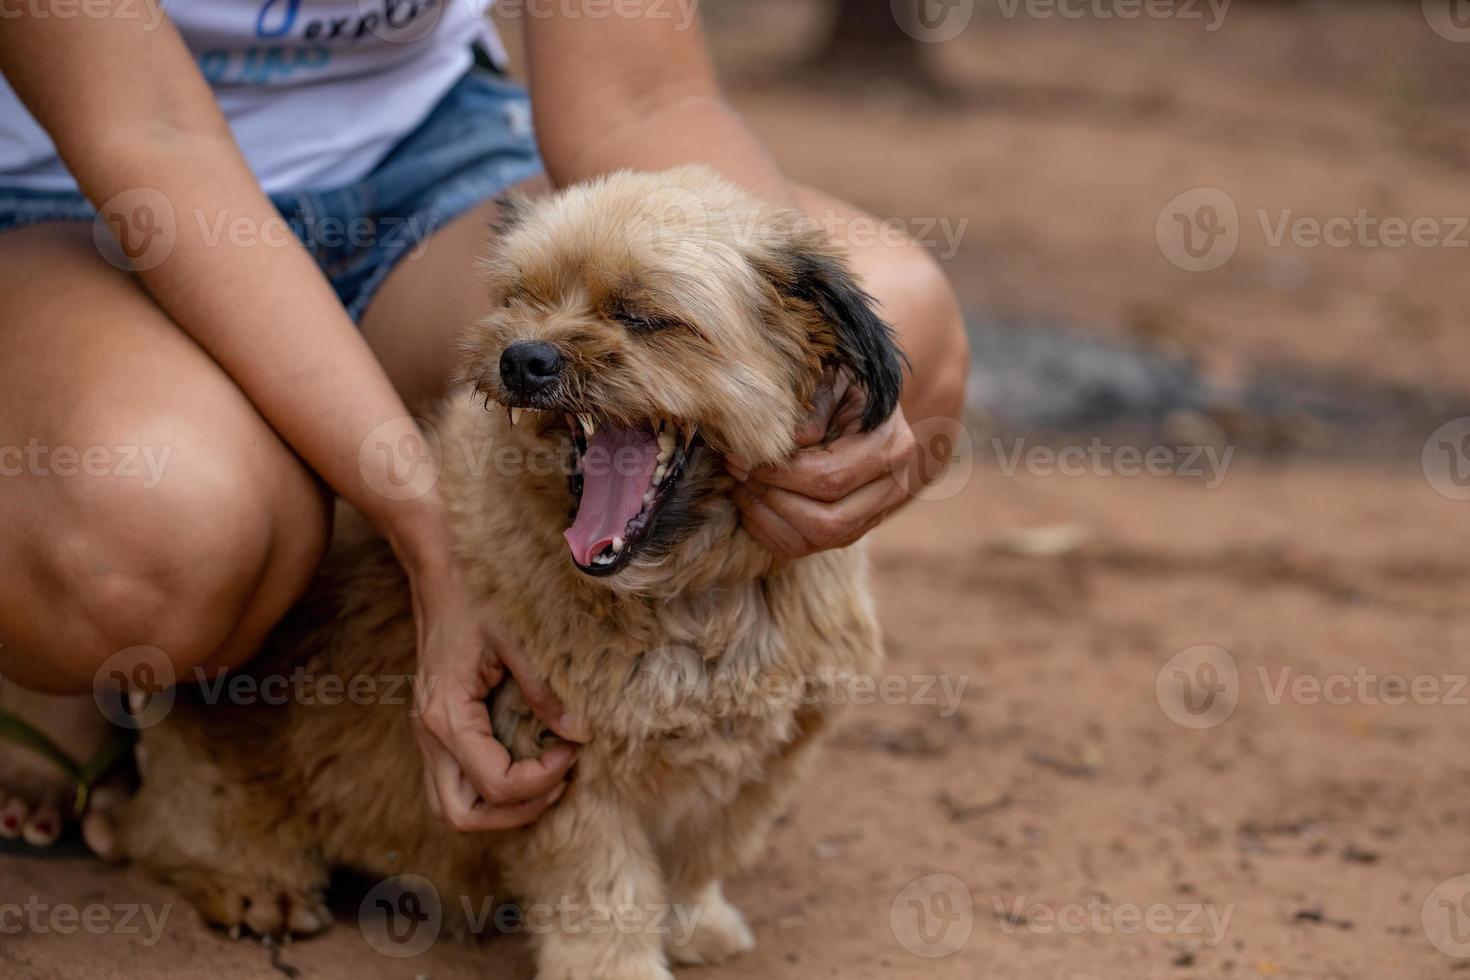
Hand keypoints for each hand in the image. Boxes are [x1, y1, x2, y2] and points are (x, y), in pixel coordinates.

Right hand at [406, 558, 585, 831]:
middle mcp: (429, 733)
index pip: (495, 785)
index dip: (541, 780)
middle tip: (559, 781)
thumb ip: (546, 691)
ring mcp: (427, 733)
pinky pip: (455, 779)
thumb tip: (580, 735)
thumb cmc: (476, 597)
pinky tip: (526, 763)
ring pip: (450, 805)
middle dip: (515, 811)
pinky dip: (489, 787)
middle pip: (460, 815)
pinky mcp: (436, 725)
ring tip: (545, 780)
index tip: (573, 751)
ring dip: (499, 807)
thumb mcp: (518, 640)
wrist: (439, 569)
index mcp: (446, 716)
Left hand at [727, 371, 916, 559]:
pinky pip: (808, 548)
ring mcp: (875, 515)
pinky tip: (751, 505)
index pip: (827, 478)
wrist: (871, 404)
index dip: (777, 473)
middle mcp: (892, 489)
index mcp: (891, 447)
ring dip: (768, 520)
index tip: (740, 456)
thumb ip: (815, 402)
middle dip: (771, 500)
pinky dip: (772, 533)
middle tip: (737, 473)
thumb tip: (791, 443)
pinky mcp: (854, 529)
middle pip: (825, 522)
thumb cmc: (847, 382)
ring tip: (740, 488)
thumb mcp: (834, 376)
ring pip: (816, 541)